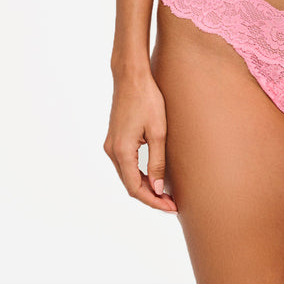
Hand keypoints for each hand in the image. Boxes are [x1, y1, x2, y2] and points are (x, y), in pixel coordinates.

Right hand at [103, 69, 178, 212]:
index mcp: (122, 151)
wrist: (131, 76)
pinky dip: (138, 174)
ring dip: (144, 186)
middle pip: (130, 185)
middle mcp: (112, 151)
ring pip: (127, 175)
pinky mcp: (115, 138)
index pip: (136, 188)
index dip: (153, 201)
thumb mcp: (158, 132)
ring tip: (166, 193)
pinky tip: (153, 176)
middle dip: (151, 197)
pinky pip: (125, 164)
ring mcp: (111, 144)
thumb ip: (157, 162)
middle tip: (172, 204)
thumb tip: (158, 189)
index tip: (171, 207)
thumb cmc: (147, 99)